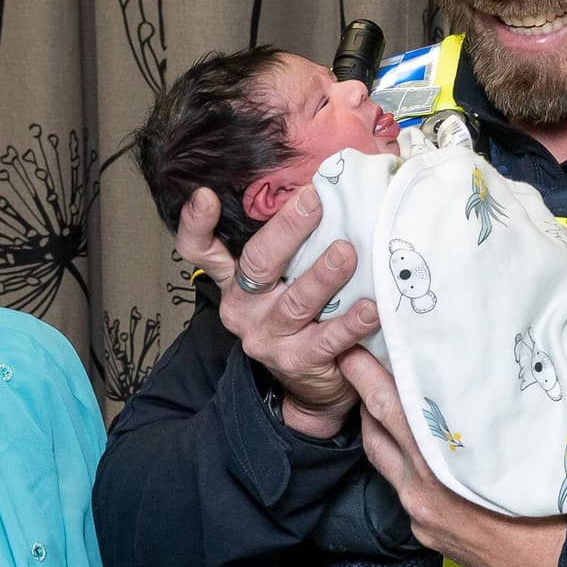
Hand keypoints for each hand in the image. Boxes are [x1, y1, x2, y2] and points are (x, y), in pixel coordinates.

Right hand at [175, 185, 376, 441]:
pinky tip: (370, 307)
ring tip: (346, 253)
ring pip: (295, 301)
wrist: (311, 384)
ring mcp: (268, 337)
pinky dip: (350, 322)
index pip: (202, 250)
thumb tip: (329, 182)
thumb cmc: (303, 316)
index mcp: (234, 281)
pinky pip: (327, 338)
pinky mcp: (297, 361)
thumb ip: (292, 242)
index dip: (197, 225)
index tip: (205, 196)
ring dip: (322, 276)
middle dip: (287, 230)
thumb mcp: (284, 279)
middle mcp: (243, 308)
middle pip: (257, 264)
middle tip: (313, 201)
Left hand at [332, 349, 566, 566]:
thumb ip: (484, 421)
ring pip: (387, 464)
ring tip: (387, 399)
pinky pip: (406, 490)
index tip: (353, 350)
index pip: (388, 409)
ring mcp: (422, 518)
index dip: (366, 376)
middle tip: (359, 364)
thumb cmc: (556, 512)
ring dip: (383, 431)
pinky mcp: (430, 536)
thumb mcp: (520, 452)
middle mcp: (421, 493)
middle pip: (375, 435)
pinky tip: (421, 449)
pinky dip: (405, 464)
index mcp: (438, 467)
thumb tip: (467, 387)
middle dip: (365, 398)